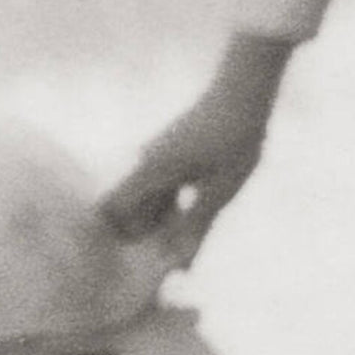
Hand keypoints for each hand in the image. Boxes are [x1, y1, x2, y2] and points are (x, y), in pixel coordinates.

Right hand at [100, 34, 294, 267]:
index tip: (132, 259)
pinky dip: (173, 207)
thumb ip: (195, 226)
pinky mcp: (172, 152)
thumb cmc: (234, 139)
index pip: (110, 208)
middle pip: (128, 208)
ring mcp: (157, 155)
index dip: (115, 235)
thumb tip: (176, 261)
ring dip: (161, 224)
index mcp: (150, 172)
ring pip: (147, 198)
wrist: (244, 90)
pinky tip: (195, 223)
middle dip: (143, 237)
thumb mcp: (219, 191)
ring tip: (183, 251)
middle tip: (166, 264)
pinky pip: (163, 186)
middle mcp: (145, 162)